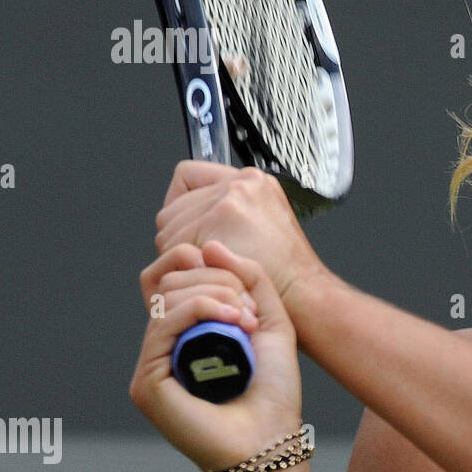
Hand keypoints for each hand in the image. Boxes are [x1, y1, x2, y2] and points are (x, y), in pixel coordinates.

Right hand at [130, 241, 302, 471]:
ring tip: (245, 320)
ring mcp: (152, 363)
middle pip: (171, 280)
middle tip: (249, 311)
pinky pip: (162, 324)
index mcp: (188, 330)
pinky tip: (230, 319)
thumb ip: (248, 278)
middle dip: (218, 281)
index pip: (175, 274)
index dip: (209, 267)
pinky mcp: (147, 380)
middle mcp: (164, 345)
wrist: (271, 437)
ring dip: (214, 294)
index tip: (246, 291)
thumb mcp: (270, 320)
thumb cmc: (273, 389)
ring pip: (167, 297)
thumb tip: (209, 245)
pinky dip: (198, 309)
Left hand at [154, 162, 328, 314]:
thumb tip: (193, 218)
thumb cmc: (284, 274)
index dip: (181, 205)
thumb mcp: (265, 229)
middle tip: (204, 260)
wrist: (303, 293)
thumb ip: (230, 215)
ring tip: (210, 268)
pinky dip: (183, 264)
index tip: (187, 226)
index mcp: (253, 182)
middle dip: (179, 236)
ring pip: (168, 226)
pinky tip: (208, 273)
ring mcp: (231, 197)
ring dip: (179, 253)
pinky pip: (173, 242)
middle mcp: (242, 183)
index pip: (188, 177)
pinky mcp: (219, 217)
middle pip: (174, 206)